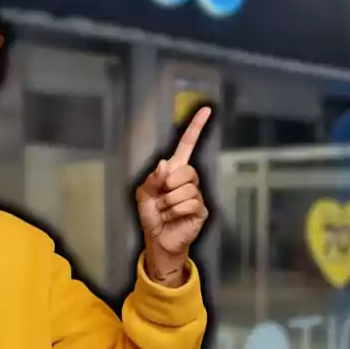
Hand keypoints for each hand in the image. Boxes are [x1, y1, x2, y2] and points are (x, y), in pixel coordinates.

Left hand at [136, 107, 211, 286]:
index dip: (196, 128)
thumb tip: (166, 164)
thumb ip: (152, 178)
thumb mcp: (143, 194)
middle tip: (161, 199)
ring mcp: (197, 194)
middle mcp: (189, 180)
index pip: (187, 145)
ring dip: (168, 203)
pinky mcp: (202, 209)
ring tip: (165, 211)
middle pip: (186, 170)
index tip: (206, 109)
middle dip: (168, 186)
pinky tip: (172, 218)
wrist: (157, 239)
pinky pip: (190, 203)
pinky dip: (175, 212)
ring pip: (186, 190)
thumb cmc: (151, 215)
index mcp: (174, 171)